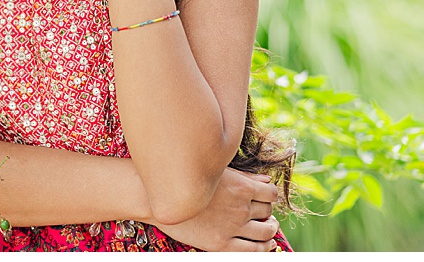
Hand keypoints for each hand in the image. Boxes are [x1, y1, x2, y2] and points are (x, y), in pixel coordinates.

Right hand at [151, 168, 281, 251]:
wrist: (152, 196)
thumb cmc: (182, 178)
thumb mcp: (214, 171)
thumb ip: (243, 176)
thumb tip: (266, 180)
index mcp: (240, 186)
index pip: (271, 193)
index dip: (270, 195)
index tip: (264, 197)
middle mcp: (240, 207)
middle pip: (268, 211)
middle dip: (267, 211)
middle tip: (262, 212)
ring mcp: (232, 227)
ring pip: (266, 232)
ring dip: (270, 229)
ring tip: (266, 227)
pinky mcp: (221, 244)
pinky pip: (253, 251)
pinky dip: (265, 248)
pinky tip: (265, 244)